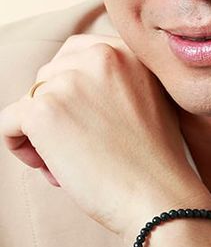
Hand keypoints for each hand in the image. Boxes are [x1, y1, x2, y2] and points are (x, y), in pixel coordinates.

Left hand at [0, 34, 210, 237]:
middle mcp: (98, 56)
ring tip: (70, 164)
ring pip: (29, 101)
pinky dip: (19, 146)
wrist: (160, 196)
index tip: (85, 121)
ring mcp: (68, 81)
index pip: (74, 55)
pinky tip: (50, 168)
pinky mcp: (43, 111)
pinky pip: (8, 123)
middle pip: (47, 78)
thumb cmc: (156, 161)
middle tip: (79, 148)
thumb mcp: (149, 100)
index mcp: (127, 50)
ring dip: (40, 133)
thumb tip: (74, 92)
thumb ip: (117, 81)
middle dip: (56, 112)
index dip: (71, 91)